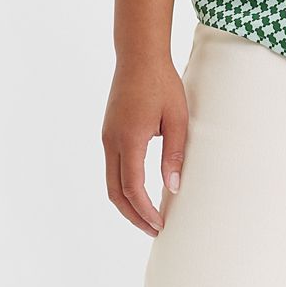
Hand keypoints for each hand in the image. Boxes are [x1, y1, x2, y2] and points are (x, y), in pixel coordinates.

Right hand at [104, 56, 191, 233]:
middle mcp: (112, 142)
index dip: (145, 211)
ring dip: (126, 203)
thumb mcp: (178, 120)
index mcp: (129, 140)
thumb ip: (174, 155)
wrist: (139, 57)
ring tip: (147, 216)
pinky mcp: (108, 133)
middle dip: (133, 215)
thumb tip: (174, 188)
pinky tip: (140, 191)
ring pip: (110, 182)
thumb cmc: (162, 84)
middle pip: (115, 192)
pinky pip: (112, 168)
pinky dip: (123, 187)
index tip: (160, 224)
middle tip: (154, 229)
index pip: (133, 188)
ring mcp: (107, 137)